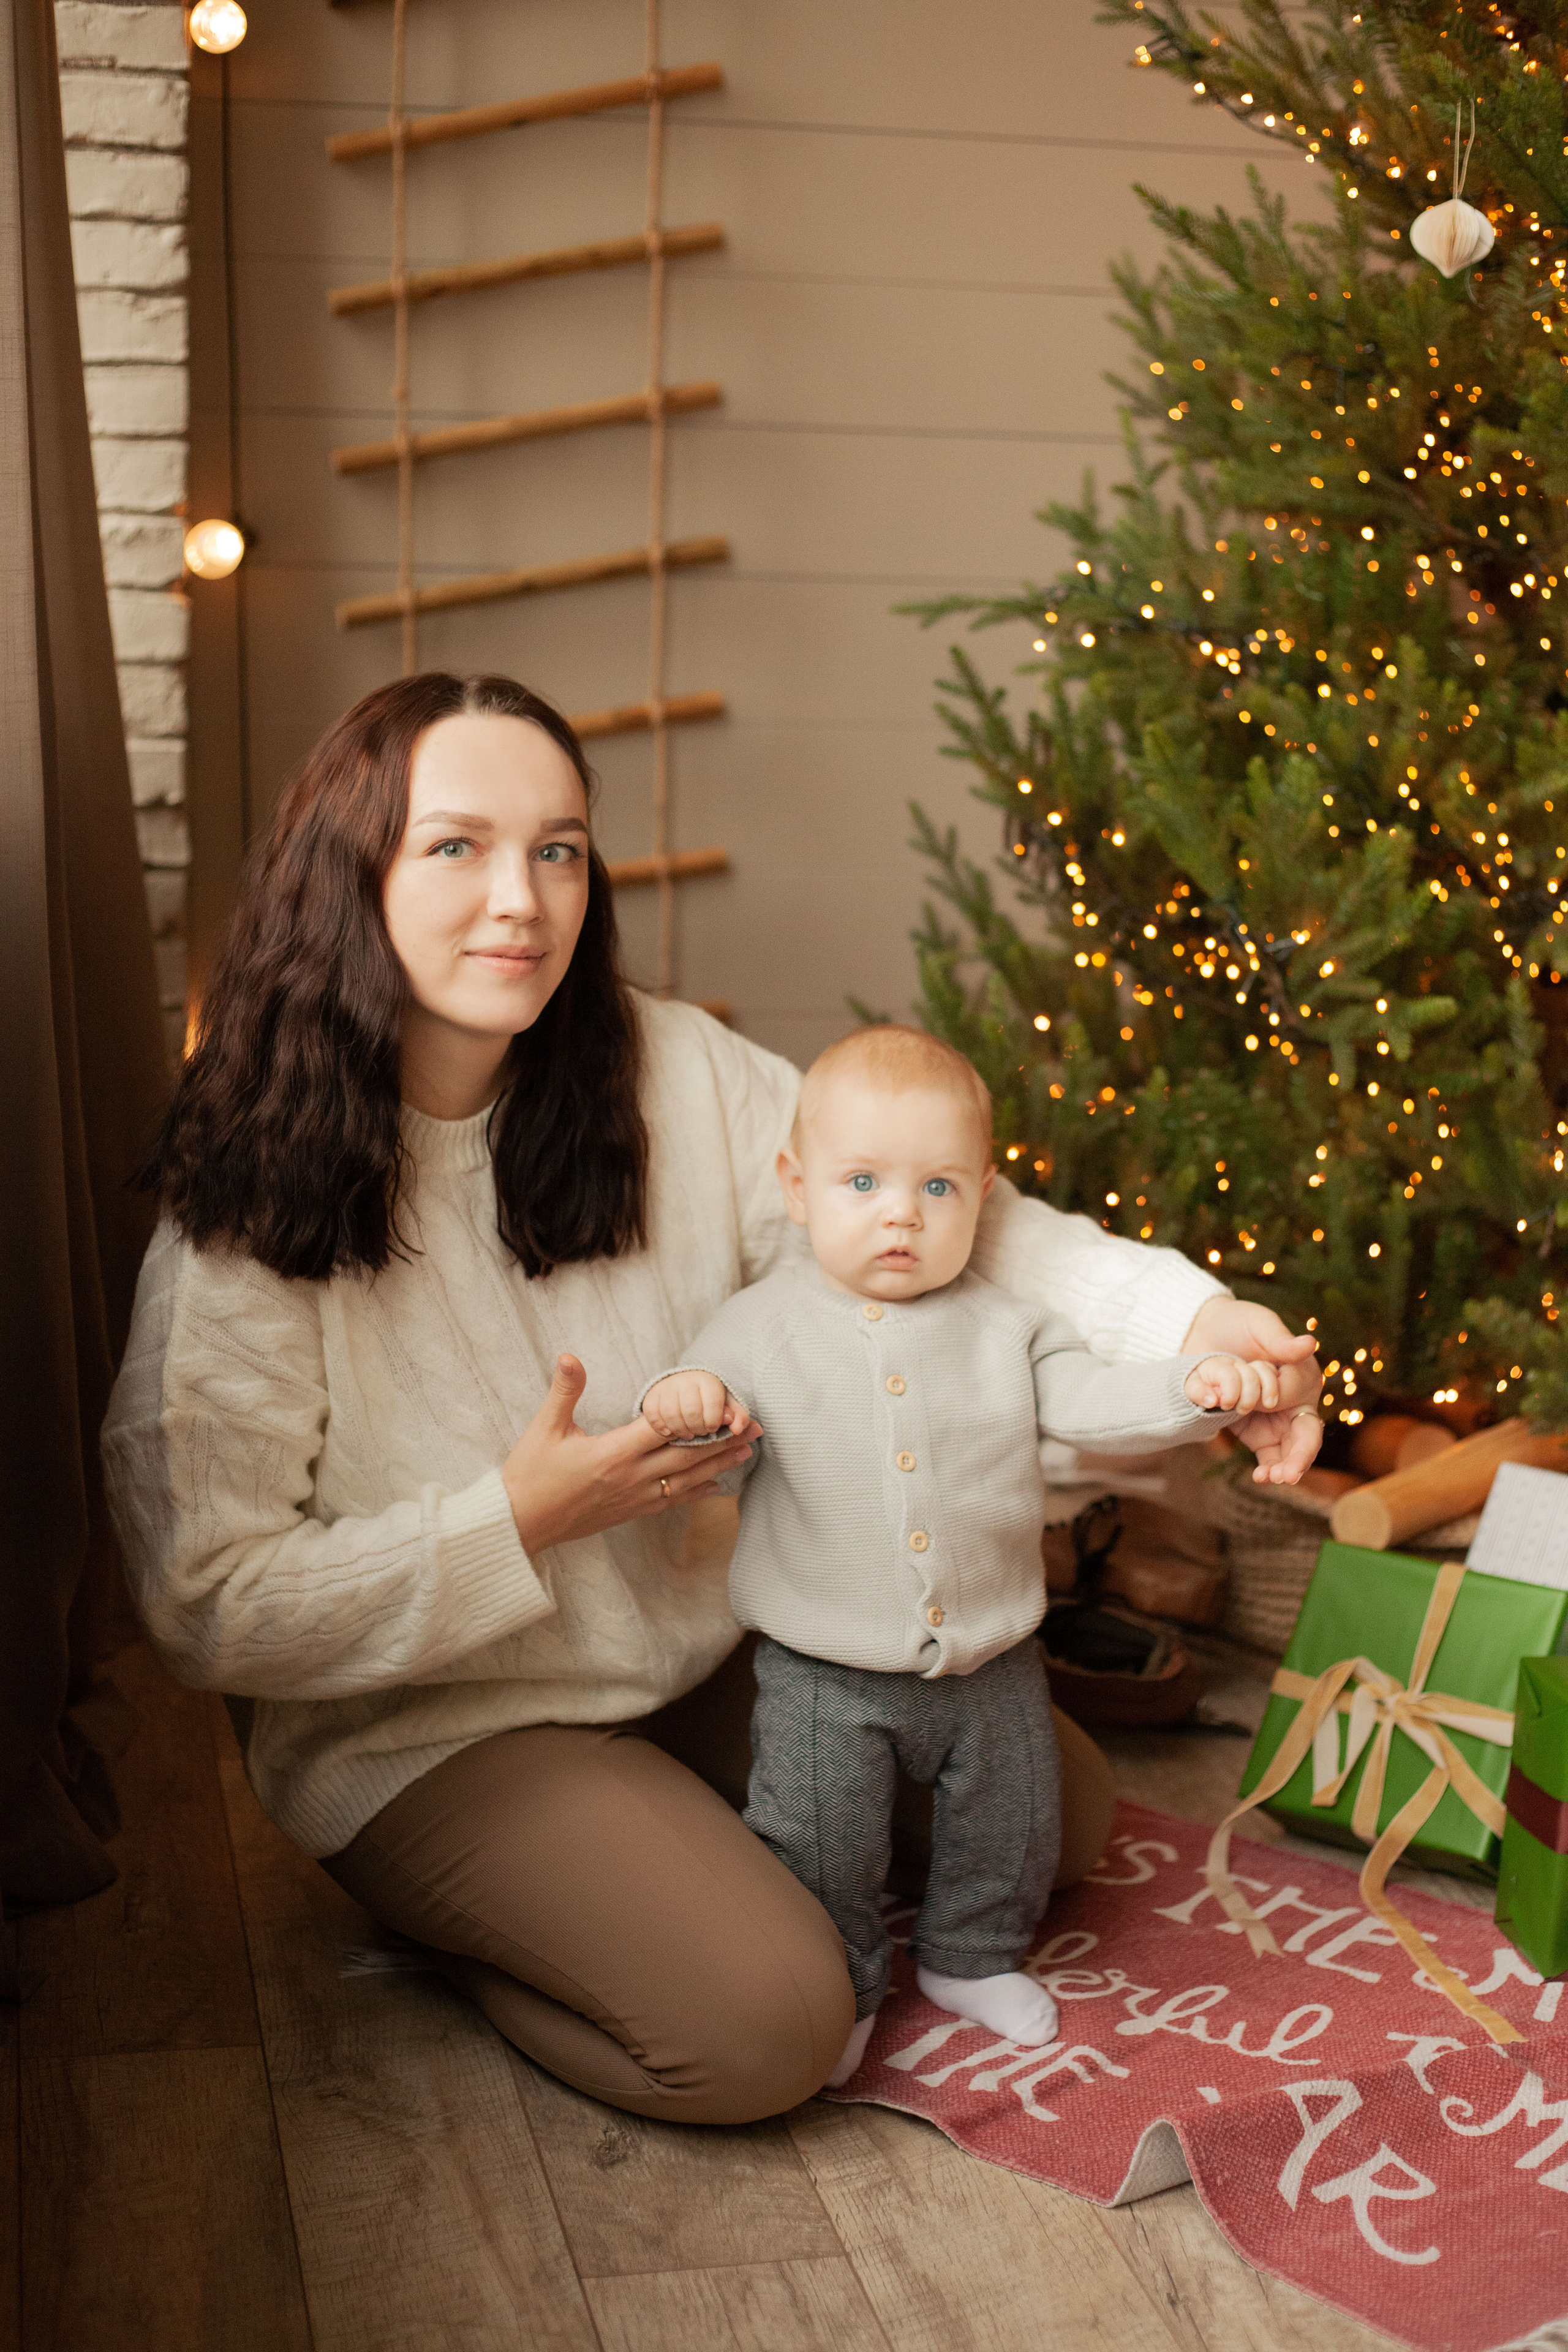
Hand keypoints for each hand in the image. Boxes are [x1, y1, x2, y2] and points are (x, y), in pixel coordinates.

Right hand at [501, 1355, 758, 1554]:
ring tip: (746, 1452)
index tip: (725, 1405)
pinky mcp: (630, 1512)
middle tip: (755, 1428)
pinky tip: (715, 1486)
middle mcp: (630, 1477)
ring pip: (685, 1480)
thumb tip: (568, 1356)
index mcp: (612, 1453)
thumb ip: (564, 1390)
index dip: (696, 1416)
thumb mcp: (545, 1427)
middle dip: (722, 1440)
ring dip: (718, 1465)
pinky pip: (671, 1502)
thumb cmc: (531, 1473)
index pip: (663, 1429)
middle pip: (686, 1455)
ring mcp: (633, 1498)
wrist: (520, 1523)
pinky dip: (695, 1492)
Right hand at [641, 1369, 750, 1441]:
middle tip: (702, 1434)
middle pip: (692, 1412)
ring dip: (682, 1432)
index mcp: (708, 1381)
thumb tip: (745, 1429)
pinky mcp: (649, 1398)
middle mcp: (685, 1380)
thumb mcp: (727, 1406)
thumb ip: (739, 1417)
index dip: (714, 1420)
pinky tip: (670, 1434)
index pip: (713, 1402)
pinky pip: (653, 1416)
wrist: (682, 1387)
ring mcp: (665, 1389)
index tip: (714, 1428)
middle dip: (699, 1429)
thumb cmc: (710, 1402)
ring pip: (672, 1415)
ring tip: (688, 1437)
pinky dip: (662, 1428)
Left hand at [1183, 1294, 1322, 1481]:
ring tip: (1270, 1477)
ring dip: (1282, 1467)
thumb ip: (1279, 1340)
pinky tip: (1260, 1476)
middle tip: (1286, 1474)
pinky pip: (1268, 1455)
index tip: (1265, 1402)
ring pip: (1287, 1450)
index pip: (1302, 1397)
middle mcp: (1293, 1401)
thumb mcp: (1259, 1324)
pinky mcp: (1254, 1430)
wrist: (1201, 1333)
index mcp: (1302, 1376)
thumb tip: (1309, 1344)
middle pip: (1304, 1435)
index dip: (1285, 1403)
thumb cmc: (1237, 1323)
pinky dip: (1267, 1466)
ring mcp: (1274, 1419)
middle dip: (1298, 1457)